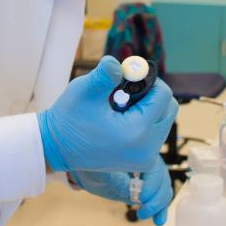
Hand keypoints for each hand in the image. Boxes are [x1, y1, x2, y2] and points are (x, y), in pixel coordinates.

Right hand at [38, 56, 177, 172]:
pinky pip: (154, 133)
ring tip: (118, 108)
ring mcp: (146, 159)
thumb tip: (118, 64)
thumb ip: (105, 74)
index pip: (163, 96)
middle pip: (168, 108)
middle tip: (124, 92)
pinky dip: (143, 121)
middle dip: (150, 95)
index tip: (128, 77)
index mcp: (137, 132)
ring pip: (163, 120)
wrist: (56, 147)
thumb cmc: (69, 118)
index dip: (148, 80)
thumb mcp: (84, 91)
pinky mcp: (142, 161)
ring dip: (146, 108)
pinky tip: (119, 120)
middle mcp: (147, 149)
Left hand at [70, 159, 172, 224]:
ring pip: (163, 191)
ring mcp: (148, 177)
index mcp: (138, 154)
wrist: (89, 172)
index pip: (154, 169)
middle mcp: (147, 164)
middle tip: (144, 211)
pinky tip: (158, 220)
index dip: (151, 185)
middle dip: (157, 199)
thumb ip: (117, 179)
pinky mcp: (145, 190)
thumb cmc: (94, 165)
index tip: (141, 198)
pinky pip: (157, 198)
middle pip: (162, 181)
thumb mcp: (102, 171)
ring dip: (160, 206)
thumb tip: (132, 191)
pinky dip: (160, 209)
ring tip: (152, 218)